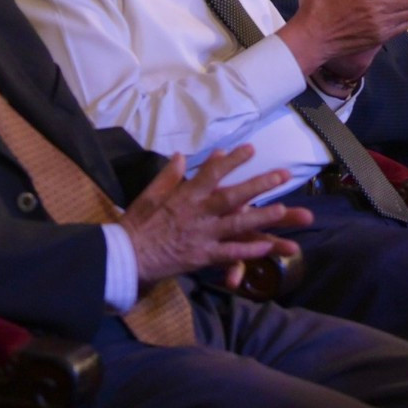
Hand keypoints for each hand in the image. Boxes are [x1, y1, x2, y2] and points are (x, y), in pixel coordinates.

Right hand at [120, 145, 312, 288]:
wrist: (125, 258)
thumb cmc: (137, 225)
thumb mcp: (150, 195)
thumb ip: (169, 175)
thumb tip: (182, 155)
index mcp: (185, 195)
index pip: (212, 173)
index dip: (232, 160)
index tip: (251, 149)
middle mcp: (197, 213)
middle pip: (233, 196)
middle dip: (259, 184)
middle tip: (282, 175)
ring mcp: (201, 235)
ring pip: (237, 224)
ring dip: (261, 216)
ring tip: (283, 209)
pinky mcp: (201, 257)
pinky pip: (228, 253)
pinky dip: (247, 251)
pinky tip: (264, 247)